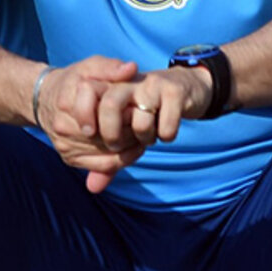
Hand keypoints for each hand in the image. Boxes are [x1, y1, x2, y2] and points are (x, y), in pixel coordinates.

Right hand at [35, 57, 143, 191]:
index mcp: (69, 100)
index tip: (139, 110)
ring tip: (141, 136)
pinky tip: (132, 149)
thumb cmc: (76, 81)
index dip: (128, 114)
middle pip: (109, 136)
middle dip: (132, 132)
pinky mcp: (69, 158)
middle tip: (146, 125)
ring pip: (107, 154)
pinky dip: (121, 160)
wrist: (46, 99)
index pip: (105, 113)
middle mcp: (64, 125)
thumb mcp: (91, 66)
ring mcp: (65, 144)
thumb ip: (110, 66)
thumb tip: (131, 69)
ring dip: (129, 147)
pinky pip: (101, 166)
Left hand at [92, 64, 212, 149]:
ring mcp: (152, 86)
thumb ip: (107, 157)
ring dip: (145, 138)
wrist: (187, 86)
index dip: (84, 117)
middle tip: (118, 145)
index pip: (87, 93)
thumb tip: (93, 188)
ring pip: (140, 123)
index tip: (90, 133)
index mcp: (110, 86)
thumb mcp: (125, 127)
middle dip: (112, 135)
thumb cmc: (148, 112)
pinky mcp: (175, 92)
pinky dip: (167, 136)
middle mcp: (129, 83)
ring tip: (150, 135)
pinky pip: (166, 127)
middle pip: (109, 106)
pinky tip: (167, 132)